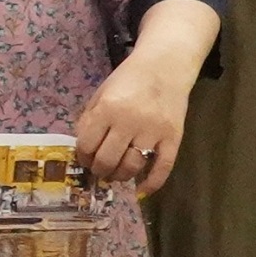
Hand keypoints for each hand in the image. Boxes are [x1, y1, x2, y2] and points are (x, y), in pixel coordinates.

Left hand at [70, 56, 191, 190]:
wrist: (165, 65)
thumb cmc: (129, 79)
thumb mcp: (101, 94)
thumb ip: (89, 120)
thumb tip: (82, 149)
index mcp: (107, 109)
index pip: (87, 145)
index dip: (83, 157)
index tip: (86, 159)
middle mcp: (129, 122)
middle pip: (107, 160)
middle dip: (99, 170)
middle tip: (100, 169)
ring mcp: (153, 131)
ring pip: (131, 167)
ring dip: (120, 176)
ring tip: (117, 173)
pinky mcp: (173, 137)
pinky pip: (162, 167)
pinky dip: (151, 184)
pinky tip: (141, 190)